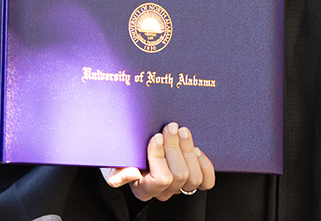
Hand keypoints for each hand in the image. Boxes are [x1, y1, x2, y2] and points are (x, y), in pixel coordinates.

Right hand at [101, 123, 215, 201]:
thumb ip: (116, 172)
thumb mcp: (114, 163)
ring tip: (182, 132)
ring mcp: (179, 187)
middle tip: (170, 127)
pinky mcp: (192, 181)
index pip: (159, 179)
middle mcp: (162, 192)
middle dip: (175, 147)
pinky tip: (196, 149)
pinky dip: (204, 164)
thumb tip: (132, 173)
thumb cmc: (123, 156)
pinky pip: (206, 182)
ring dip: (189, 151)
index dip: (160, 156)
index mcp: (142, 189)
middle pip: (179, 176)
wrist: (133, 149)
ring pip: (193, 178)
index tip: (155, 137)